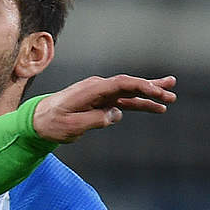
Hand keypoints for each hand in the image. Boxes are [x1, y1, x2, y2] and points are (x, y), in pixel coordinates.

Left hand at [33, 74, 175, 142]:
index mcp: (91, 89)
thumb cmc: (52, 123)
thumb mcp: (72, 126)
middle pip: (129, 84)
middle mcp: (98, 88)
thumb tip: (116, 114)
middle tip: (171, 92)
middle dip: (151, 88)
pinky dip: (139, 103)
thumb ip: (95, 120)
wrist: (38, 121)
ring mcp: (100, 94)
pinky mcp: (100, 102)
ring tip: (170, 98)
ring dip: (149, 95)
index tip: (158, 93)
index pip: (121, 84)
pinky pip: (123, 101)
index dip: (142, 86)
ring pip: (129, 93)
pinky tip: (155, 107)